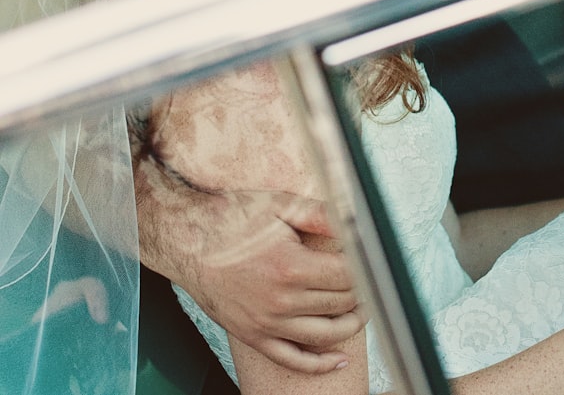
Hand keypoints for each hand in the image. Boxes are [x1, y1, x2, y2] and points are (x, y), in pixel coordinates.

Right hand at [136, 162, 364, 373]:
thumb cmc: (229, 218)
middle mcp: (280, 301)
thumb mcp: (281, 205)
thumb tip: (356, 219)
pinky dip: (318, 364)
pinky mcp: (252, 335)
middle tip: (371, 282)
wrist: (184, 238)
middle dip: (362, 293)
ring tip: (362, 312)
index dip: (367, 269)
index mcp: (291, 267)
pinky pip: (291, 359)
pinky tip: (338, 359)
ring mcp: (266, 323)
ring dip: (350, 326)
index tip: (373, 261)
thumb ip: (322, 215)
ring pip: (324, 335)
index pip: (348, 276)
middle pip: (340, 304)